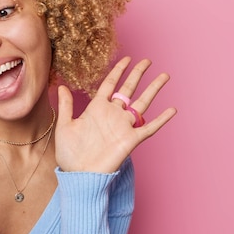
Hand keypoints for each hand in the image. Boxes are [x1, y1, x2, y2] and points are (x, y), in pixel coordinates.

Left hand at [55, 57, 176, 172]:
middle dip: (138, 74)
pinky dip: (161, 119)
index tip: (127, 58)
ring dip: (153, 89)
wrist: (79, 175)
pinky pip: (150, 127)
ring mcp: (123, 126)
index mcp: (97, 109)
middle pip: (129, 89)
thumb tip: (61, 86)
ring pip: (142, 103)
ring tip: (164, 76)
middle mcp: (112, 114)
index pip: (110, 84)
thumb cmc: (70, 154)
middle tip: (147, 60)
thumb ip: (66, 106)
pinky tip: (172, 110)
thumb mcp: (65, 126)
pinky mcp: (131, 140)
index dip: (119, 70)